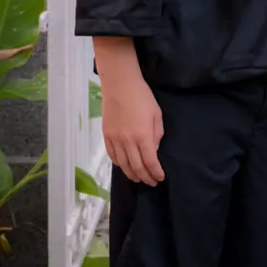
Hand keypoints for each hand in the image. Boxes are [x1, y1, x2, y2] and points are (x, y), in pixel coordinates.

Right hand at [102, 71, 164, 185]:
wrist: (120, 85)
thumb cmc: (142, 96)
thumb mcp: (156, 114)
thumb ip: (156, 134)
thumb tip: (153, 150)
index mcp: (142, 136)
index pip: (150, 162)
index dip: (156, 173)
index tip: (160, 178)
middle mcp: (127, 141)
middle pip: (136, 167)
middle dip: (145, 177)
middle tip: (151, 182)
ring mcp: (114, 139)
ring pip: (123, 164)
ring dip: (132, 174)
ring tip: (139, 178)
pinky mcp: (106, 135)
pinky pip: (112, 155)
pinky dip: (119, 164)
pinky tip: (125, 166)